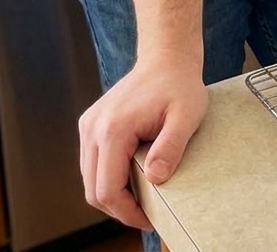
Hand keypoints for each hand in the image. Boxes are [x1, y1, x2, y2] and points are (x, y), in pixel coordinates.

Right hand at [78, 58, 208, 228]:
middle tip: (147, 214)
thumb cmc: (180, 84)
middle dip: (119, 208)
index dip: (127, 212)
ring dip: (113, 194)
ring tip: (141, 198)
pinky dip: (108, 177)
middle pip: (94, 189)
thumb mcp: (187, 115)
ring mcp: (89, 125)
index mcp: (113, 129)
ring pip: (90, 178)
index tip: (150, 219)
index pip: (108, 189)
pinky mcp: (91, 124)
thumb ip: (171, 147)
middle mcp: (93, 128)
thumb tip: (155, 180)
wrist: (166, 57)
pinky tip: (132, 177)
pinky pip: (93, 163)